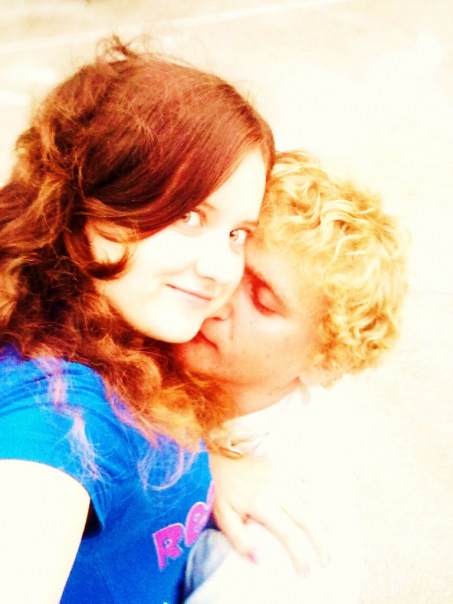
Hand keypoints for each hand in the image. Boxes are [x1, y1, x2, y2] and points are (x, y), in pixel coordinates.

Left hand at [208, 452, 328, 574]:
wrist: (224, 457)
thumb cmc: (224, 490)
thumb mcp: (224, 516)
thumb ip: (239, 539)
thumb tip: (259, 560)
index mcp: (262, 502)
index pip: (288, 533)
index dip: (300, 554)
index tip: (306, 571)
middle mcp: (278, 488)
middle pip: (309, 518)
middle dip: (322, 542)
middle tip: (326, 560)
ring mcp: (285, 475)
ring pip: (314, 501)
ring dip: (324, 522)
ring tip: (328, 540)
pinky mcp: (288, 466)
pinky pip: (310, 484)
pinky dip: (319, 499)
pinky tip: (322, 512)